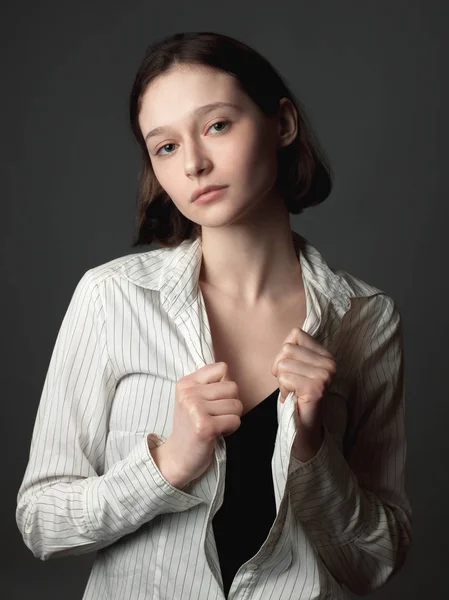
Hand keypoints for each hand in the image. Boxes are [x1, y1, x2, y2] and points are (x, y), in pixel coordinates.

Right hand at [162, 362, 242, 484]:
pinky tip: (217, 433)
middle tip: (216, 415)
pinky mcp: (205, 426)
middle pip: (233, 387)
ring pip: (237, 405)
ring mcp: (195, 409)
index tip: (215, 399)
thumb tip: (231, 374)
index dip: (225, 384)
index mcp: (186, 383)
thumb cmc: (191, 426)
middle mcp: (189, 393)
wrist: (178, 456)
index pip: (222, 368)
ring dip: (232, 417)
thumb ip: (210, 384)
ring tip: (216, 423)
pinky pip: (235, 420)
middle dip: (231, 403)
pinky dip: (231, 428)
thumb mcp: (194, 398)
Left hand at [271, 327, 336, 435]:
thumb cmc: (298, 393)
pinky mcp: (315, 388)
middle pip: (287, 349)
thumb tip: (286, 342)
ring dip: (282, 380)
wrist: (306, 424)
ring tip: (293, 390)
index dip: (285, 350)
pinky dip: (283, 389)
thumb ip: (295, 350)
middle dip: (280, 366)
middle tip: (290, 382)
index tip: (290, 366)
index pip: (296, 333)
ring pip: (283, 364)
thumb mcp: (299, 366)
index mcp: (326, 354)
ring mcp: (324, 375)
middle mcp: (329, 363)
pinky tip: (293, 396)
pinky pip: (284, 379)